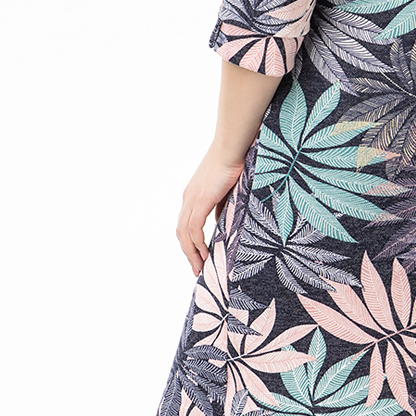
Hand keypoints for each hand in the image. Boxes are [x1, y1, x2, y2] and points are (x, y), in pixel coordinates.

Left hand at [176, 144, 247, 274]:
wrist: (232, 147)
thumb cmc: (234, 162)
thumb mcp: (227, 188)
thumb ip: (222, 205)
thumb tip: (221, 219)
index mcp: (193, 194)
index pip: (186, 223)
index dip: (190, 242)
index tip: (198, 256)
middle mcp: (188, 198)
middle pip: (181, 232)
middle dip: (188, 252)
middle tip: (196, 268)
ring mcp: (192, 199)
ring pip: (185, 234)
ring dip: (191, 253)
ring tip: (199, 268)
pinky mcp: (200, 200)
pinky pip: (194, 229)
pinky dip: (197, 244)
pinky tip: (204, 254)